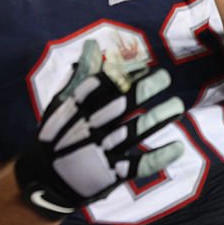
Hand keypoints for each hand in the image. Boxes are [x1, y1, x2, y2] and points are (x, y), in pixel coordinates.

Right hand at [14, 40, 184, 218]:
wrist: (45, 180)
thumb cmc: (59, 134)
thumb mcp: (62, 104)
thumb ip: (80, 76)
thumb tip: (91, 44)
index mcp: (76, 111)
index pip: (101, 88)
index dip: (123, 74)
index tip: (143, 66)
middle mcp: (89, 130)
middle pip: (120, 106)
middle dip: (144, 90)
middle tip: (165, 77)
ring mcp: (100, 153)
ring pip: (133, 133)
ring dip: (158, 119)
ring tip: (178, 106)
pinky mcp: (109, 175)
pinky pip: (138, 165)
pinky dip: (159, 157)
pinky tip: (178, 147)